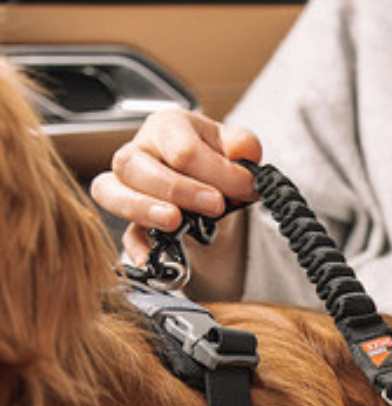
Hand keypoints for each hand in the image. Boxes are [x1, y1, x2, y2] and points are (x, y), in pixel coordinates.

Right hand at [90, 108, 260, 265]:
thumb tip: (242, 150)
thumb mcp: (237, 147)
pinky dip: (136, 245)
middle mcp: (139, 152)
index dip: (216, 171)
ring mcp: (129, 185)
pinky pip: (123, 232)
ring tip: (175, 222)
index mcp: (167, 127)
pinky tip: (150, 257)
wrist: (216, 186)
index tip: (246, 187)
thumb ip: (243, 144)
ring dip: (144, 209)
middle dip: (178, 189)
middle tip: (216, 205)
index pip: (181, 147)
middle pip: (135, 165)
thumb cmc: (219, 160)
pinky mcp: (134, 220)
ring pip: (111, 191)